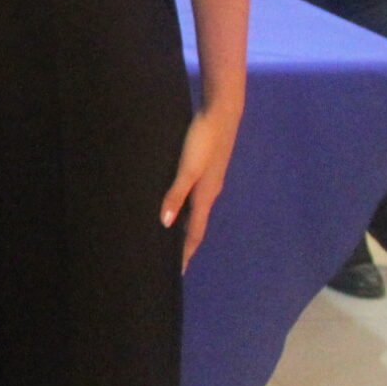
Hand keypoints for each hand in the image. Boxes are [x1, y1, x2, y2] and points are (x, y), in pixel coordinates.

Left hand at [161, 101, 242, 268]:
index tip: (177, 272)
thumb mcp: (187, 168)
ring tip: (167, 237)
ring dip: (183, 226)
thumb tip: (166, 224)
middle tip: (168, 260)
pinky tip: (174, 204)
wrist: (220, 113)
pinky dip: (184, 208)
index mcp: (205, 197)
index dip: (186, 253)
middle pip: (195, 226)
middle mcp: (208, 193)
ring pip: (194, 211)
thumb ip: (176, 194)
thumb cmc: (203, 140)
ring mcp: (208, 181)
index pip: (195, 233)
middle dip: (183, 244)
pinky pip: (193, 197)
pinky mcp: (205, 169)